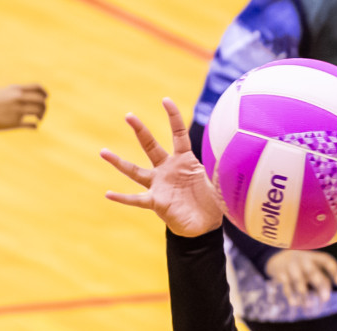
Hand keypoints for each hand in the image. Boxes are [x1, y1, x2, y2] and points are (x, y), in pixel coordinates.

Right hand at [0, 84, 47, 129]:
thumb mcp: (0, 91)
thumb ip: (12, 91)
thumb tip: (21, 93)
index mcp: (15, 89)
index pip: (38, 87)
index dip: (45, 92)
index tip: (46, 97)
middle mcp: (18, 99)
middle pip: (42, 101)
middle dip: (44, 106)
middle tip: (41, 111)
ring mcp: (17, 111)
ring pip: (39, 112)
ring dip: (41, 116)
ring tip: (38, 118)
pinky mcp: (15, 123)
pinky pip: (32, 125)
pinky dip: (35, 126)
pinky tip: (34, 126)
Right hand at [101, 98, 224, 237]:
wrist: (205, 226)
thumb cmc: (211, 202)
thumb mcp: (218, 181)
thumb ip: (220, 168)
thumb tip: (234, 156)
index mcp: (184, 160)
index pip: (178, 134)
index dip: (172, 117)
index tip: (165, 99)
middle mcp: (167, 169)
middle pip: (151, 146)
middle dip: (140, 131)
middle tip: (129, 115)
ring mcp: (159, 185)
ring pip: (136, 171)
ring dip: (119, 162)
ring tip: (102, 152)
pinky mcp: (156, 202)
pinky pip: (136, 199)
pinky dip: (122, 198)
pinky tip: (108, 194)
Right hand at [267, 250, 336, 304]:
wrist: (279, 259)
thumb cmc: (304, 267)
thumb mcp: (314, 269)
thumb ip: (323, 281)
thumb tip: (325, 298)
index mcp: (315, 258)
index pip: (327, 261)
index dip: (334, 271)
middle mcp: (303, 260)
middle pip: (312, 271)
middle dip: (319, 284)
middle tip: (326, 299)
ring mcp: (291, 266)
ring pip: (298, 280)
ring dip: (304, 294)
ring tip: (309, 306)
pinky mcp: (280, 274)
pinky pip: (286, 285)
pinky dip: (290, 295)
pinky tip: (295, 304)